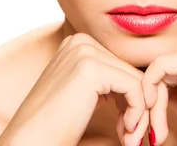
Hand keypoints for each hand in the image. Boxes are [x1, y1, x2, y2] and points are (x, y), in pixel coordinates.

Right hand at [0, 33, 147, 145]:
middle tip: (131, 136)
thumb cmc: (56, 125)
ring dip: (140, 112)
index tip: (127, 127)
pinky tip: (126, 129)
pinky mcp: (91, 68)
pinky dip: (138, 112)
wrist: (30, 141)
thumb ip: (109, 81)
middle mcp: (81, 41)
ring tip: (129, 136)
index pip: (123, 67)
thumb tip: (147, 83)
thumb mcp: (87, 93)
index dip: (131, 99)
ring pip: (138, 80)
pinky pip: (135, 87)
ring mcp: (85, 51)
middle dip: (137, 106)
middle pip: (132, 71)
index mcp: (78, 43)